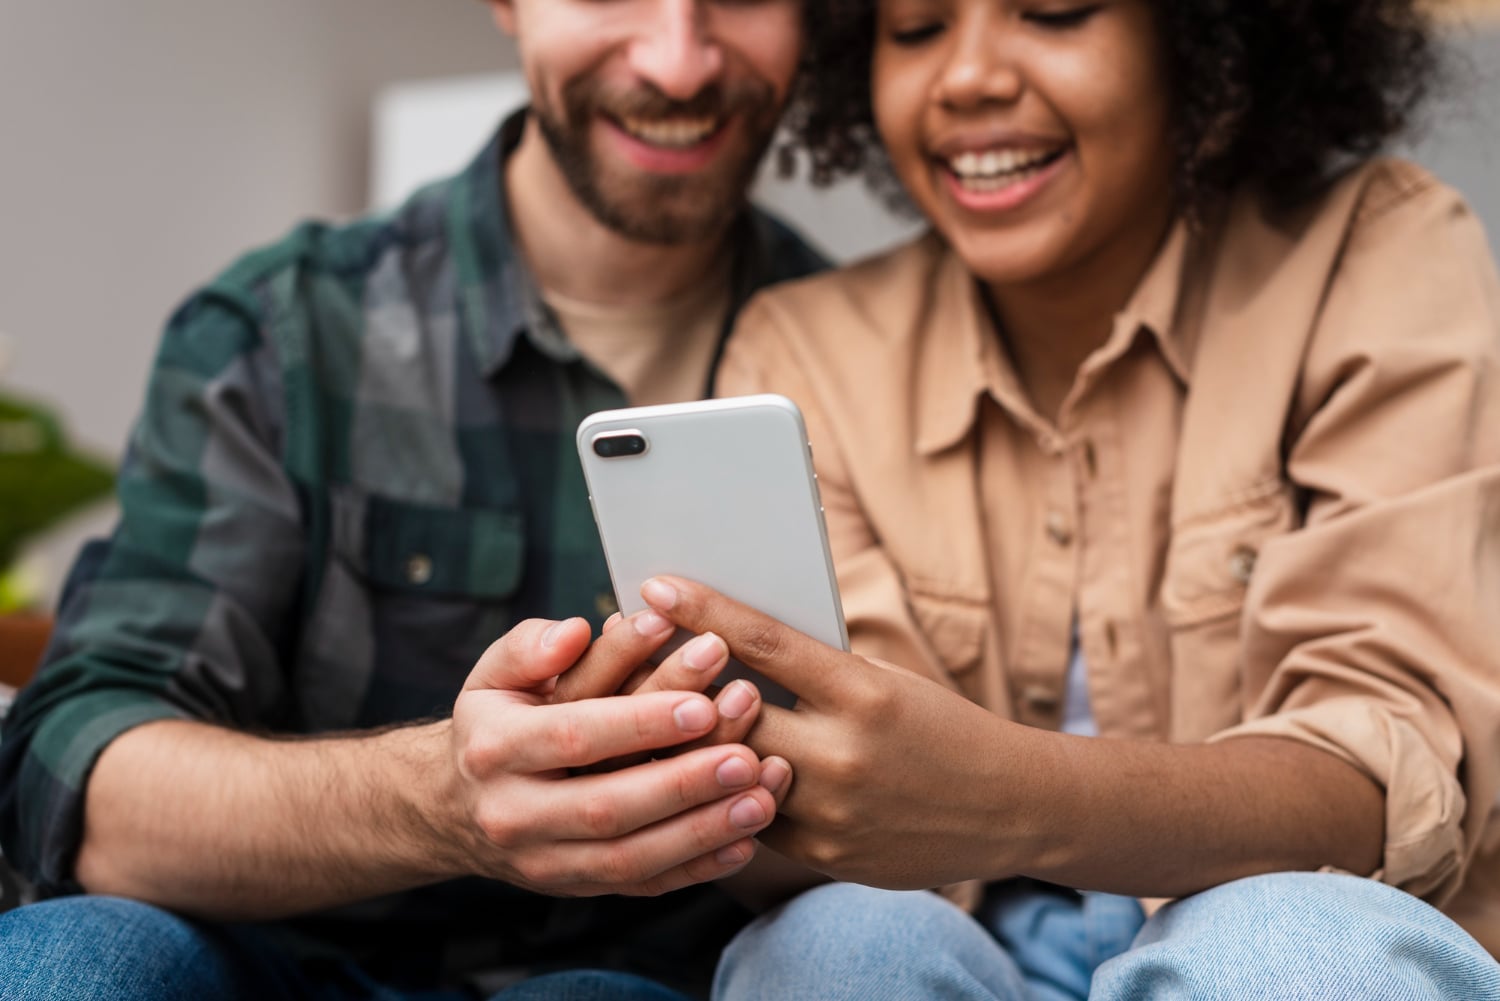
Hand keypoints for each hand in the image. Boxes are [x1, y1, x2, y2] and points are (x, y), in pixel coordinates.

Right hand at [446, 617, 788, 896]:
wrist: (457, 804)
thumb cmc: (496, 721)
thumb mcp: (494, 673)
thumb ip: (533, 645)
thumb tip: (576, 631)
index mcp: (495, 749)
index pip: (573, 736)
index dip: (640, 723)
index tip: (704, 703)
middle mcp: (513, 814)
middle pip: (606, 807)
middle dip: (682, 784)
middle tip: (746, 759)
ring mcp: (545, 862)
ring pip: (629, 859)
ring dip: (701, 833)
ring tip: (761, 800)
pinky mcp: (577, 888)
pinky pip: (642, 886)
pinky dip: (697, 869)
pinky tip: (745, 843)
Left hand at [640, 576, 1016, 889]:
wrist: (1009, 806)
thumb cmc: (940, 726)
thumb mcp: (885, 679)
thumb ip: (814, 671)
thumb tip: (731, 640)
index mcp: (862, 692)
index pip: (764, 641)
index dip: (703, 610)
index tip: (656, 586)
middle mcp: (845, 753)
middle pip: (729, 713)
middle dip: (677, 686)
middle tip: (632, 660)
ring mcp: (833, 811)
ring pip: (729, 772)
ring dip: (689, 745)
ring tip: (652, 718)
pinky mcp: (827, 856)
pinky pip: (752, 820)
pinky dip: (723, 792)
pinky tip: (696, 771)